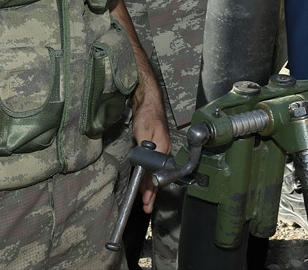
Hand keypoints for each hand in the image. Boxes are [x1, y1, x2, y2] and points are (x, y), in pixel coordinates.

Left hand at [131, 94, 169, 213]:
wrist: (149, 102)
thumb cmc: (147, 115)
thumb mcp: (143, 132)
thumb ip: (145, 149)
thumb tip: (145, 164)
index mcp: (162, 149)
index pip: (157, 174)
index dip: (152, 189)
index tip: (147, 200)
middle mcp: (164, 151)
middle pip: (159, 176)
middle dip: (153, 193)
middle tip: (147, 206)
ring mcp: (161, 149)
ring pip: (156, 173)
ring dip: (151, 187)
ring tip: (147, 200)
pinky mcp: (157, 147)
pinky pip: (154, 167)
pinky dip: (150, 177)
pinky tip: (147, 183)